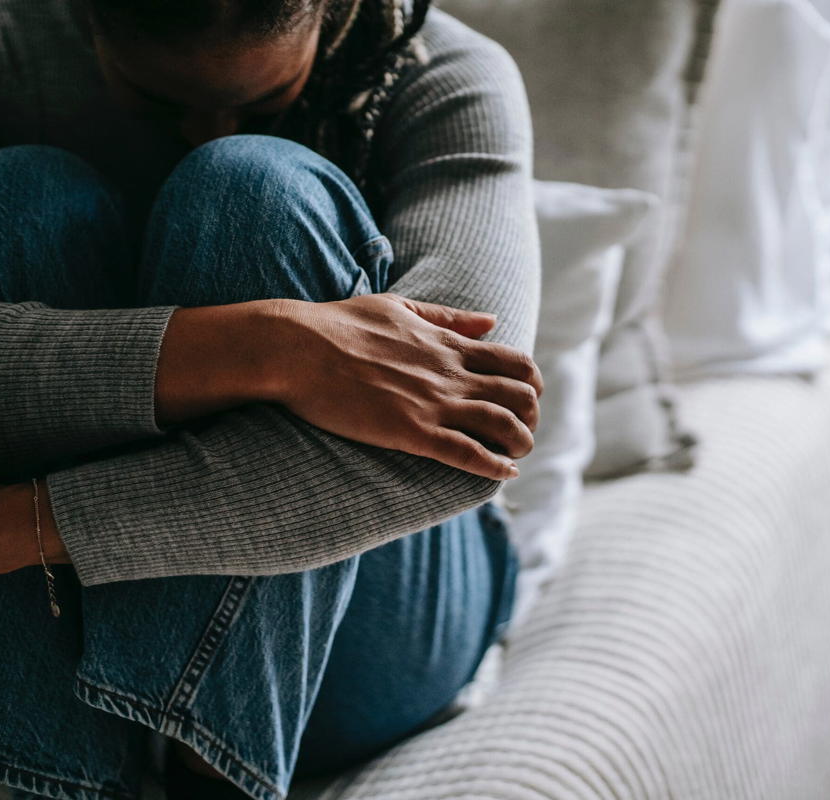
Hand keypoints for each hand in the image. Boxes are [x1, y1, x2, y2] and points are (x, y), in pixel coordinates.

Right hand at [270, 294, 542, 479]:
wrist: (298, 348)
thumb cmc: (340, 324)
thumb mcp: (401, 307)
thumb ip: (449, 318)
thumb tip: (492, 321)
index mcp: (449, 344)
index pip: (515, 363)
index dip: (531, 384)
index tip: (528, 398)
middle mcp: (450, 373)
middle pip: (519, 396)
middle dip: (532, 416)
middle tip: (524, 431)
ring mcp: (433, 403)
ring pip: (502, 425)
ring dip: (520, 443)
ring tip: (518, 455)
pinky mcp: (411, 432)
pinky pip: (466, 453)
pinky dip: (493, 466)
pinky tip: (504, 473)